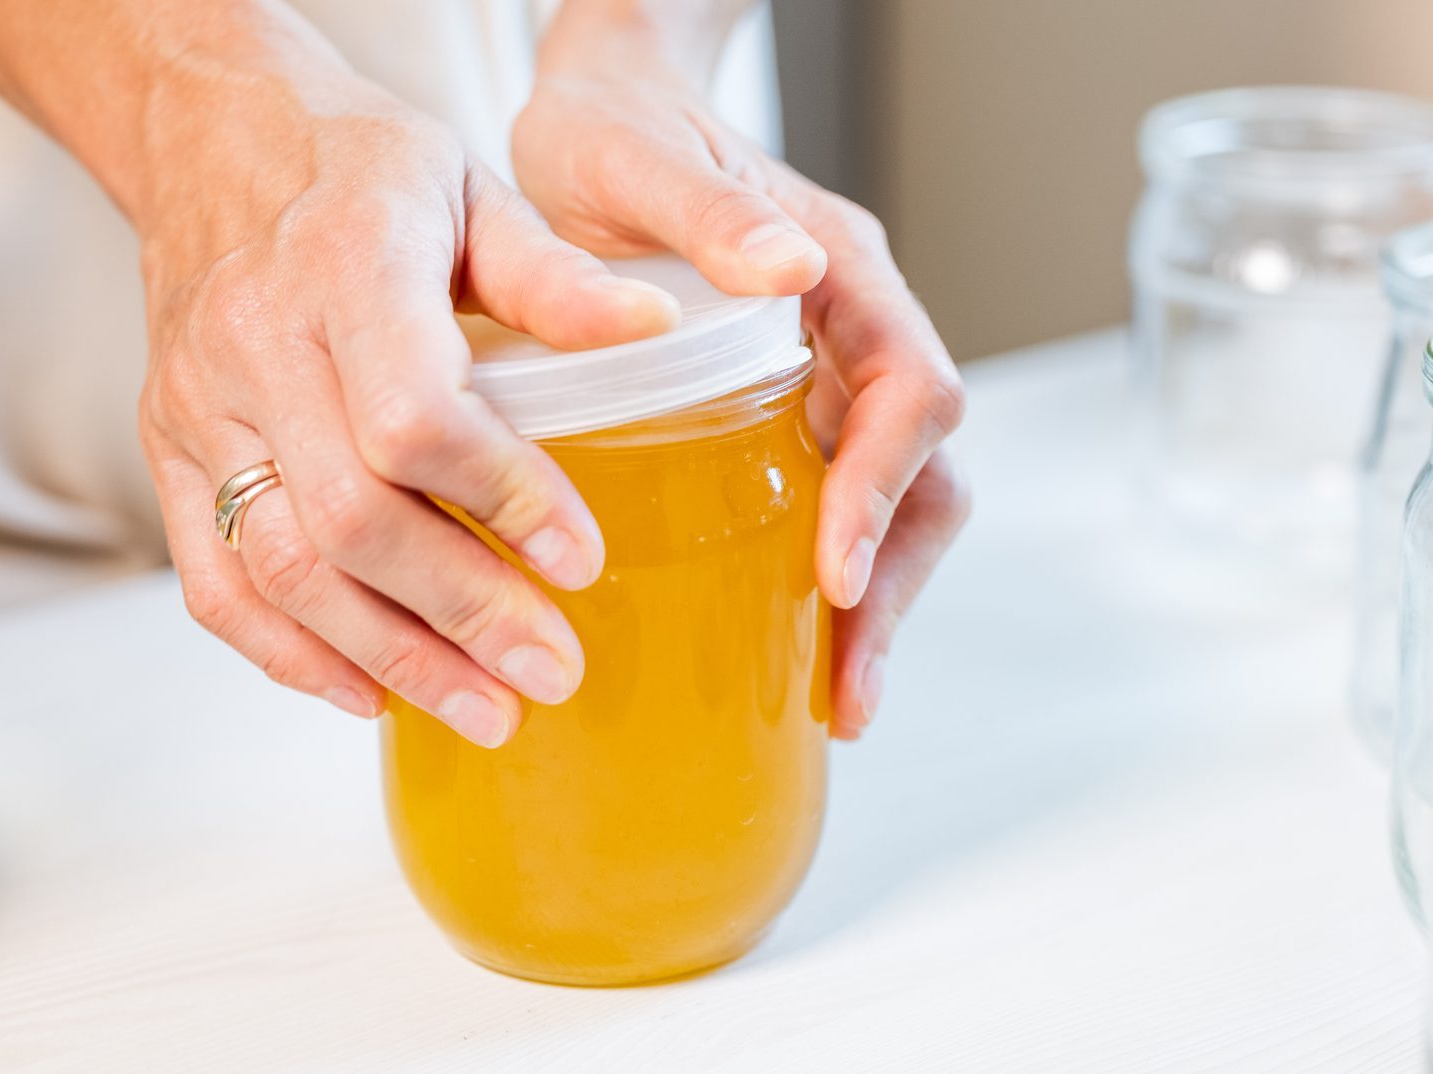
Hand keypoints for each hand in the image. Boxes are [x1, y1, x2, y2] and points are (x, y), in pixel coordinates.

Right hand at [136, 44, 679, 746]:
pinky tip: (371, 694)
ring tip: (486, 711)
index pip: (415, 418)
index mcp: (346, 266)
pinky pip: (214, 582)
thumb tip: (657, 332)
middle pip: (351, 519)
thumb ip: (555, 276)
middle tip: (552, 672)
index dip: (503, 499)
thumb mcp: (469, 190)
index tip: (581, 560)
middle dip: (462, 613)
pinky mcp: (168, 452)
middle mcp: (256, 344)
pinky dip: (292, 654)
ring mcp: (199, 407)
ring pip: (282, 569)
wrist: (207, 135)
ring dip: (390, 658)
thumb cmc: (355, 165)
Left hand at [514, 34, 969, 738]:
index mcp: (843, 273)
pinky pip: (834, 497)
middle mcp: (852, 330)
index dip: (884, 486)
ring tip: (837, 699)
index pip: (911, 390)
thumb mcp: (637, 158)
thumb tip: (793, 270)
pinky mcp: (782, 407)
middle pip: (922, 471)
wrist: (601, 107)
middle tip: (849, 692)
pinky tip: (790, 643)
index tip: (837, 572)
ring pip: (894, 498)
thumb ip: (710, 210)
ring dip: (876, 601)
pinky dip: (830, 577)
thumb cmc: (614, 127)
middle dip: (896, 584)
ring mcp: (825, 372)